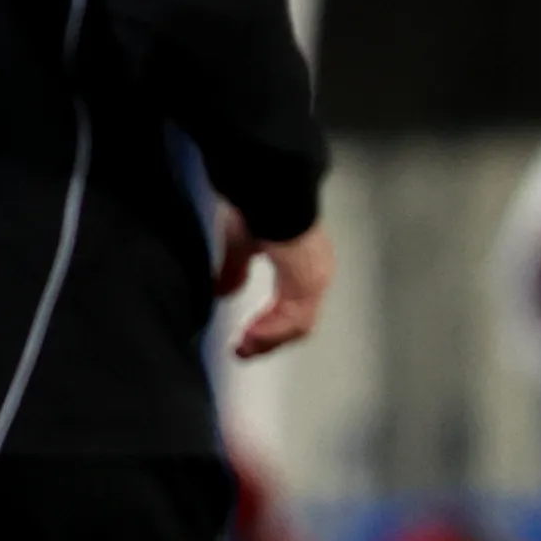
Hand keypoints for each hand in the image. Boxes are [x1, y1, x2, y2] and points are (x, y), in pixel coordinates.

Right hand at [218, 213, 332, 358]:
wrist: (268, 190)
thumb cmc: (258, 206)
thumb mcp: (240, 244)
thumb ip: (235, 270)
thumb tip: (224, 292)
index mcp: (305, 262)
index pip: (293, 306)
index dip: (269, 326)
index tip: (243, 338)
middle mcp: (316, 272)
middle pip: (298, 321)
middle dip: (268, 339)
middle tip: (242, 351)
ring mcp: (316, 278)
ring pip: (297, 324)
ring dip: (268, 340)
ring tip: (243, 348)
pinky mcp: (308, 282)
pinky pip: (293, 318)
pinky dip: (271, 331)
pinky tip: (250, 336)